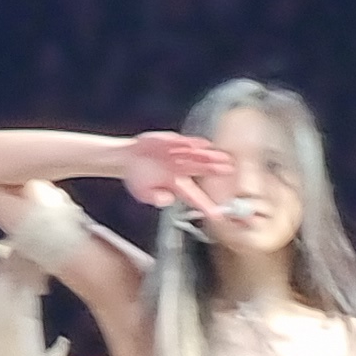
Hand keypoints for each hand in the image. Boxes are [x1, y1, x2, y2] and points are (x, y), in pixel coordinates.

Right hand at [115, 131, 232, 213]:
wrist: (127, 157)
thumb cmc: (138, 176)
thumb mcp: (142, 193)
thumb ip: (154, 198)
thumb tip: (167, 200)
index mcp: (176, 185)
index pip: (194, 196)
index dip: (205, 204)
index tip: (217, 213)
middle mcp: (181, 170)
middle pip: (201, 170)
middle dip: (215, 170)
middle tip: (228, 170)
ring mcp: (178, 155)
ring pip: (197, 156)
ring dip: (209, 156)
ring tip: (222, 157)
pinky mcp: (172, 142)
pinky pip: (184, 142)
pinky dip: (192, 143)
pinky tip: (203, 144)